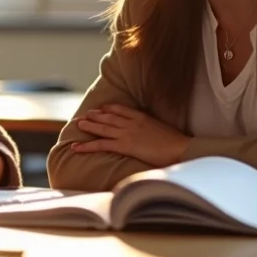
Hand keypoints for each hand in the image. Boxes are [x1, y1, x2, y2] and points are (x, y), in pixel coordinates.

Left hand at [73, 104, 188, 166]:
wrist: (180, 148)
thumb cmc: (176, 142)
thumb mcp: (162, 128)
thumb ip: (151, 127)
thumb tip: (148, 132)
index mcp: (141, 116)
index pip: (121, 109)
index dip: (109, 108)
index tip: (101, 108)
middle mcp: (131, 122)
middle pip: (108, 116)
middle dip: (95, 115)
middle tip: (84, 115)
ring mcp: (126, 133)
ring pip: (102, 127)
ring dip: (89, 125)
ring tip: (78, 124)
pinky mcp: (124, 145)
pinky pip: (101, 144)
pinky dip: (86, 145)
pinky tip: (75, 147)